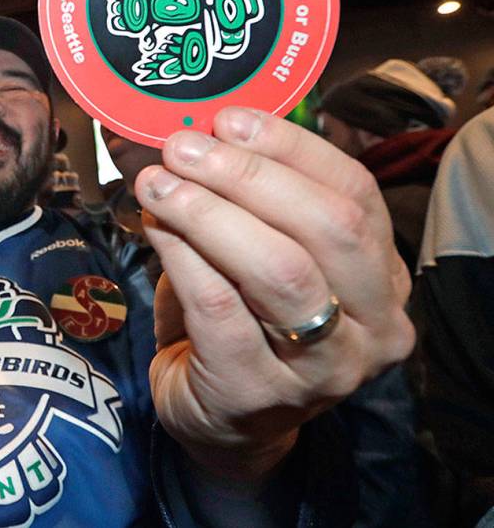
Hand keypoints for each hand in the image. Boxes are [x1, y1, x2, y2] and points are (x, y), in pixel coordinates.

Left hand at [136, 107, 413, 480]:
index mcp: (383, 277)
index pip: (355, 193)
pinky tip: (153, 229)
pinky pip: (221, 308)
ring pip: (279, 269)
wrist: (218, 417)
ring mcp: (323, 368)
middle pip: (327, 227)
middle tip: (181, 149)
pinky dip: (182, 257)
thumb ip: (244, 200)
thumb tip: (188, 129)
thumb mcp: (258, 254)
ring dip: (209, 213)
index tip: (229, 118)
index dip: (290, 148)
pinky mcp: (260, 392)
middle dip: (246, 176)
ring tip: (157, 184)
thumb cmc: (240, 322)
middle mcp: (373, 326)